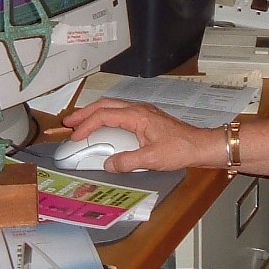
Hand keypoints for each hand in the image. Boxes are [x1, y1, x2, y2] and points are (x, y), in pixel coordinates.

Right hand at [63, 98, 222, 172]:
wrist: (200, 145)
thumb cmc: (180, 148)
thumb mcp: (151, 159)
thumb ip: (127, 162)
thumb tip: (107, 164)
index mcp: (138, 116)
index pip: (105, 115)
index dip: (86, 125)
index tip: (74, 137)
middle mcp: (140, 110)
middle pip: (106, 105)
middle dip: (85, 113)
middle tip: (69, 123)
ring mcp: (144, 113)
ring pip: (114, 107)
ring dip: (96, 114)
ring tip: (81, 124)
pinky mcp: (148, 120)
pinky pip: (122, 114)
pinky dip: (107, 118)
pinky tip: (104, 128)